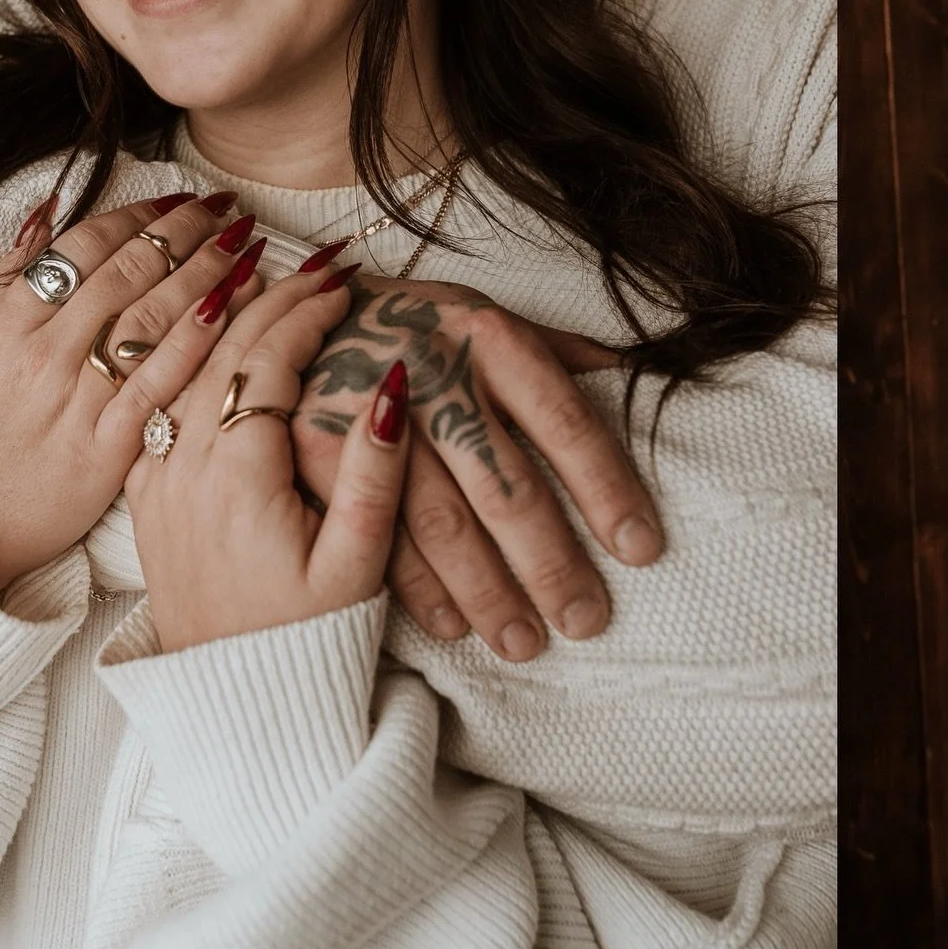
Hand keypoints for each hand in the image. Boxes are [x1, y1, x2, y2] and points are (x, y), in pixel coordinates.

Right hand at [0, 191, 267, 598]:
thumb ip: (2, 282)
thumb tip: (45, 217)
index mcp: (6, 327)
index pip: (81, 251)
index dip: (135, 218)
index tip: (175, 199)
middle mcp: (45, 357)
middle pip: (127, 275)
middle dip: (183, 233)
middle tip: (224, 206)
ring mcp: (78, 402)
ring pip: (150, 321)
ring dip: (204, 273)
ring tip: (243, 243)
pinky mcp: (107, 449)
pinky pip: (161, 385)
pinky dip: (199, 341)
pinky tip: (234, 310)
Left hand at [124, 271, 408, 651]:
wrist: (236, 705)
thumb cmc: (308, 639)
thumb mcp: (358, 565)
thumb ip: (376, 474)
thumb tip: (391, 383)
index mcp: (235, 478)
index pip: (266, 361)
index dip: (306, 313)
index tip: (343, 283)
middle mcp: (182, 468)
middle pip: (219, 350)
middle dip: (268, 295)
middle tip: (313, 262)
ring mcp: (154, 480)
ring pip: (180, 367)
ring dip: (224, 314)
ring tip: (264, 271)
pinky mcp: (142, 494)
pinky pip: (158, 401)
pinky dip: (189, 355)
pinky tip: (215, 331)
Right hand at [290, 276, 661, 660]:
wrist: (305, 307)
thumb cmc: (419, 322)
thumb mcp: (489, 313)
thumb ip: (557, 349)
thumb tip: (637, 376)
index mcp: (491, 337)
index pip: (563, 422)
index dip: (606, 489)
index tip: (642, 549)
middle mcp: (437, 373)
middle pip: (504, 485)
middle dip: (550, 563)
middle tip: (587, 621)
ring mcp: (373, 413)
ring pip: (441, 521)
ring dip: (487, 591)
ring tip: (525, 642)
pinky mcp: (319, 448)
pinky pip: (377, 532)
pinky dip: (416, 587)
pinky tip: (453, 624)